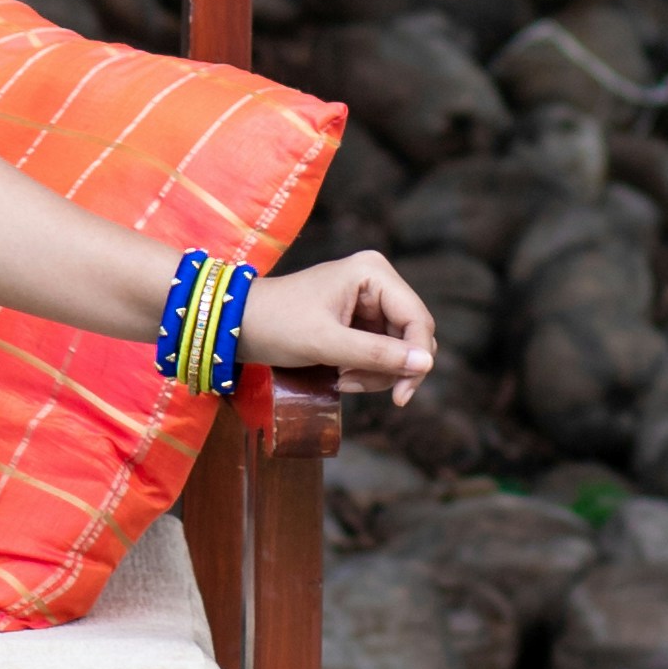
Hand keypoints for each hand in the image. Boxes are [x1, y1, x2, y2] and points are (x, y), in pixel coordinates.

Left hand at [242, 249, 433, 391]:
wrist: (240, 324)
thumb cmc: (278, 325)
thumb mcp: (328, 344)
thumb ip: (378, 354)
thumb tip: (427, 363)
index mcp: (373, 272)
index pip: (418, 320)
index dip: (416, 360)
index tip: (400, 396)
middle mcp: (377, 281)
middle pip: (412, 336)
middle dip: (389, 368)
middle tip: (354, 385)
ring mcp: (370, 300)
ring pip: (399, 349)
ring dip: (376, 373)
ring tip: (343, 381)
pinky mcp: (361, 319)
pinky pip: (382, 351)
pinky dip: (367, 370)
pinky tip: (341, 376)